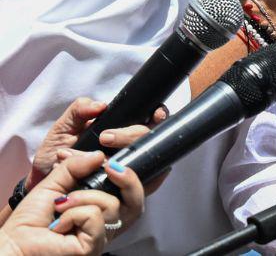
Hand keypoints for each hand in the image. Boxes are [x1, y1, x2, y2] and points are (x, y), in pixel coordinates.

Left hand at [0, 152, 142, 255]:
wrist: (12, 245)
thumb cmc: (30, 220)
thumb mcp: (56, 183)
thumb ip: (76, 166)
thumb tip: (100, 155)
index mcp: (100, 208)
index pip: (130, 191)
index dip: (132, 174)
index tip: (111, 160)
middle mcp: (105, 224)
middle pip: (137, 200)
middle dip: (129, 178)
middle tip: (110, 167)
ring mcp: (101, 237)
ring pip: (112, 204)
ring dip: (83, 198)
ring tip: (61, 207)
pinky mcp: (93, 246)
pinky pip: (95, 217)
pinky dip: (74, 214)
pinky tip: (59, 225)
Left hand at [26, 99, 164, 189]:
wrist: (44, 182)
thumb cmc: (55, 153)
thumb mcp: (63, 127)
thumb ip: (80, 110)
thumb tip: (102, 106)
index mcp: (121, 127)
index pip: (150, 118)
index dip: (159, 114)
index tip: (155, 114)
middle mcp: (130, 147)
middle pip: (149, 137)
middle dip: (131, 135)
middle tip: (105, 138)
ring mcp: (130, 168)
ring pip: (147, 161)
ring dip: (128, 159)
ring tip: (102, 161)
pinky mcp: (124, 189)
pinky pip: (142, 185)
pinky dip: (132, 180)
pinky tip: (115, 177)